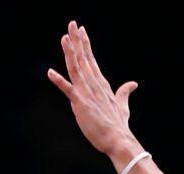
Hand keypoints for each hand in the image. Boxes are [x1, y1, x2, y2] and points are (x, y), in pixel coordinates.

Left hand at [48, 21, 142, 167]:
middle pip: (83, 58)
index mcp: (102, 84)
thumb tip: (133, 84)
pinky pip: (68, 89)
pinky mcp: (80, 103)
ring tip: (65, 37)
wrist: (118, 140)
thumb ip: (124, 92)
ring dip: (70, 52)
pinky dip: (59, 81)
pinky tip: (50, 72)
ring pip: (76, 67)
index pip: (91, 60)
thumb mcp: (122, 105)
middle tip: (72, 24)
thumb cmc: (118, 126)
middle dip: (77, 41)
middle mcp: (94, 84)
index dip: (85, 44)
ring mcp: (87, 92)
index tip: (81, 31)